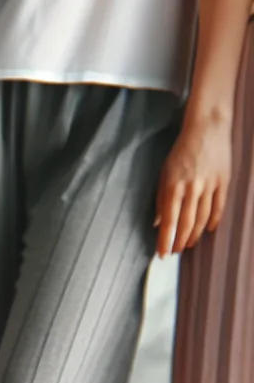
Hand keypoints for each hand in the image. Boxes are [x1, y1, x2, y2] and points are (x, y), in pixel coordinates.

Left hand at [154, 116, 231, 256]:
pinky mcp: (224, 181)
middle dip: (180, 241)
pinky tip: (207, 230)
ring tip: (189, 244)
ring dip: (195, 234)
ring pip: (203, 218)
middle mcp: (192, 188)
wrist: (208, 128)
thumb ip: (161, 199)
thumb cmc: (181, 152)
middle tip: (176, 252)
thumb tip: (158, 223)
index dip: (165, 240)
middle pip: (186, 223)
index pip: (169, 221)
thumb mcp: (164, 174)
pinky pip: (219, 206)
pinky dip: (213, 221)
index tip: (162, 254)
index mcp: (174, 186)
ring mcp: (210, 184)